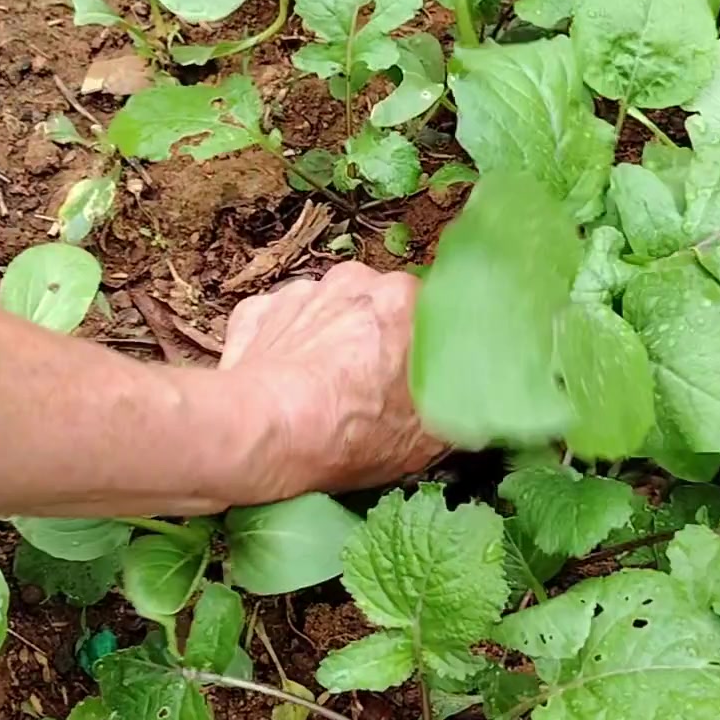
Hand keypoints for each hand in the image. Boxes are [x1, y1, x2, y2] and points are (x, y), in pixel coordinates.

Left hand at [217, 262, 441, 501]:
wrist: (259, 433)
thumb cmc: (347, 433)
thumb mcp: (427, 440)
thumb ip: (454, 408)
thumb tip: (462, 405)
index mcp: (404, 300)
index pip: (431, 314)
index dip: (423, 348)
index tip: (417, 378)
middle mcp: (355, 280)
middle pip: (377, 308)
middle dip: (376, 339)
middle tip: (371, 388)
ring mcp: (302, 291)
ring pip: (328, 312)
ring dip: (329, 339)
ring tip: (321, 388)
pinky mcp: (257, 309)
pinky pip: (282, 323)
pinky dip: (285, 346)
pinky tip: (284, 382)